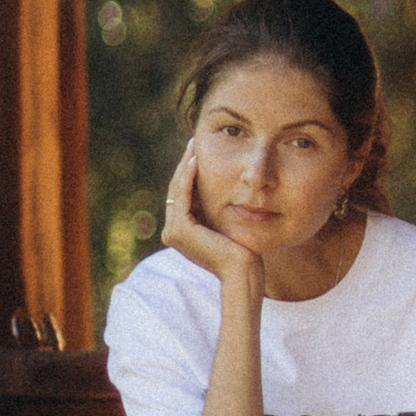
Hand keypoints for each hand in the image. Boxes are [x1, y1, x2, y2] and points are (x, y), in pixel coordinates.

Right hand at [160, 139, 262, 294]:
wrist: (243, 273)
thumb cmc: (243, 252)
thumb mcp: (228, 223)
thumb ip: (219, 209)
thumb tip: (225, 186)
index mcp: (182, 232)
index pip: (183, 194)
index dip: (189, 171)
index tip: (199, 151)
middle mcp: (172, 232)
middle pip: (177, 190)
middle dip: (185, 164)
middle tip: (194, 142)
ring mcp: (173, 232)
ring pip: (177, 190)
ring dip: (185, 166)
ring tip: (194, 145)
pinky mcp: (179, 230)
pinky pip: (182, 196)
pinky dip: (188, 177)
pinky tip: (196, 160)